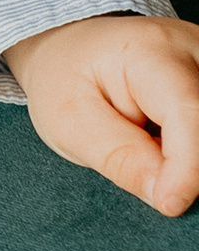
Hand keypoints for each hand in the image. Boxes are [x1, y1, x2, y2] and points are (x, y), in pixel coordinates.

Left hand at [3, 14, 198, 215]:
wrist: (70, 49)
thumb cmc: (65, 80)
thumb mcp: (69, 122)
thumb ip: (120, 158)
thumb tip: (170, 197)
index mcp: (148, 50)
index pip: (188, 111)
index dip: (186, 168)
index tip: (169, 204)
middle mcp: (193, 47)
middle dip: (187, 163)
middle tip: (144, 168)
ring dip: (188, 154)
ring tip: (148, 143)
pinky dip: (191, 146)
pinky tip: (167, 141)